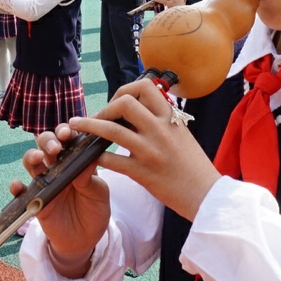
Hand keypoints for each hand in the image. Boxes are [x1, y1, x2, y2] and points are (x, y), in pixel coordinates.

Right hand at [13, 124, 111, 277]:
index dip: (67, 132)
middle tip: (56, 148)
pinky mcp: (35, 200)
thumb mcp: (99, 195)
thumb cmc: (95, 211)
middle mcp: (58, 167)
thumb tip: (86, 162)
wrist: (85, 240)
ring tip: (37, 158)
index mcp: (76, 161)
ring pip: (31, 161)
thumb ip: (90, 180)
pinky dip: (16, 187)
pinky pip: (20, 192)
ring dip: (31, 155)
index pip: (69, 139)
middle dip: (48, 140)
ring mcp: (44, 182)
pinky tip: (17, 185)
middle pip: (46, 144)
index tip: (69, 133)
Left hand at [68, 77, 220, 219]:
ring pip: (111, 130)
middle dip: (104, 108)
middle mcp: (160, 130)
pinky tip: (89, 159)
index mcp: (170, 117)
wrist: (206, 193)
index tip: (117, 102)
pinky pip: (111, 161)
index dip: (125, 90)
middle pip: (124, 103)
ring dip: (88, 126)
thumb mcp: (182, 133)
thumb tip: (140, 110)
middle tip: (98, 118)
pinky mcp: (142, 173)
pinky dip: (96, 158)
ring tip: (75, 126)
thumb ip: (162, 121)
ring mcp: (150, 151)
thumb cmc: (194, 165)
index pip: (144, 87)